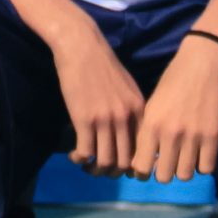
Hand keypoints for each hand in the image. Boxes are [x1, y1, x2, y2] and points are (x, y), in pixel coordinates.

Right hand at [51, 16, 147, 177]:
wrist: (81, 45)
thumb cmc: (102, 63)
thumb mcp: (127, 87)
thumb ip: (132, 110)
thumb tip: (130, 135)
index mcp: (140, 110)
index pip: (143, 149)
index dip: (132, 164)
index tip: (120, 164)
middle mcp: (126, 118)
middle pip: (125, 161)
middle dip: (113, 171)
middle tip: (101, 169)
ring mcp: (105, 120)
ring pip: (105, 161)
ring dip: (94, 169)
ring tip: (86, 165)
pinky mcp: (84, 119)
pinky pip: (85, 152)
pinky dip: (79, 159)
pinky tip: (74, 155)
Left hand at [131, 35, 217, 183]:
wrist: (201, 63)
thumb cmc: (173, 81)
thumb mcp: (152, 105)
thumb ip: (147, 132)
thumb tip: (145, 161)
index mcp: (151, 124)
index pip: (140, 166)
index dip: (142, 172)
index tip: (148, 169)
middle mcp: (170, 132)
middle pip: (163, 176)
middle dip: (164, 173)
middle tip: (168, 163)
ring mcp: (193, 135)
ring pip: (185, 175)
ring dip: (184, 169)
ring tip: (184, 158)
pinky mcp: (213, 136)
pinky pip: (206, 168)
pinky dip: (203, 165)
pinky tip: (200, 153)